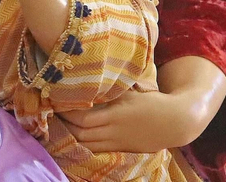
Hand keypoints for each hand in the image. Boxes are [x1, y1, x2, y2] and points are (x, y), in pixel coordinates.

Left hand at [59, 88, 201, 153]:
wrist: (175, 122)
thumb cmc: (152, 101)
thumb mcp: (129, 91)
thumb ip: (109, 88)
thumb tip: (89, 77)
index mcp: (115, 115)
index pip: (83, 118)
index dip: (66, 113)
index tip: (56, 101)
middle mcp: (114, 131)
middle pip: (81, 134)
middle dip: (63, 125)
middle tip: (50, 113)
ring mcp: (117, 142)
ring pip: (87, 144)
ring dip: (70, 136)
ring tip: (57, 124)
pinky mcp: (121, 149)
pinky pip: (96, 149)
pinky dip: (82, 144)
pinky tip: (73, 137)